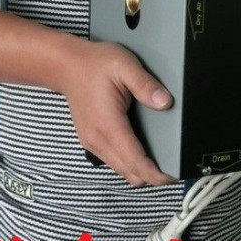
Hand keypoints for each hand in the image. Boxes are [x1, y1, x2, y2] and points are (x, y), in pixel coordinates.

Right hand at [61, 40, 174, 186]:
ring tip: (159, 157)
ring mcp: (92, 143)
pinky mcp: (90, 141)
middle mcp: (98, 140)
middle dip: (152, 175)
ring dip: (140, 170)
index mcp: (108, 125)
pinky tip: (140, 147)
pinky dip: (129, 162)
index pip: (135, 162)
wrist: (67, 66)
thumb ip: (145, 84)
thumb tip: (166, 102)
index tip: (173, 175)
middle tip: (172, 164)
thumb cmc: (95, 64)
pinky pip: (114, 162)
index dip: (156, 174)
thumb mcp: (124, 65)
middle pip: (130, 173)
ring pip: (121, 170)